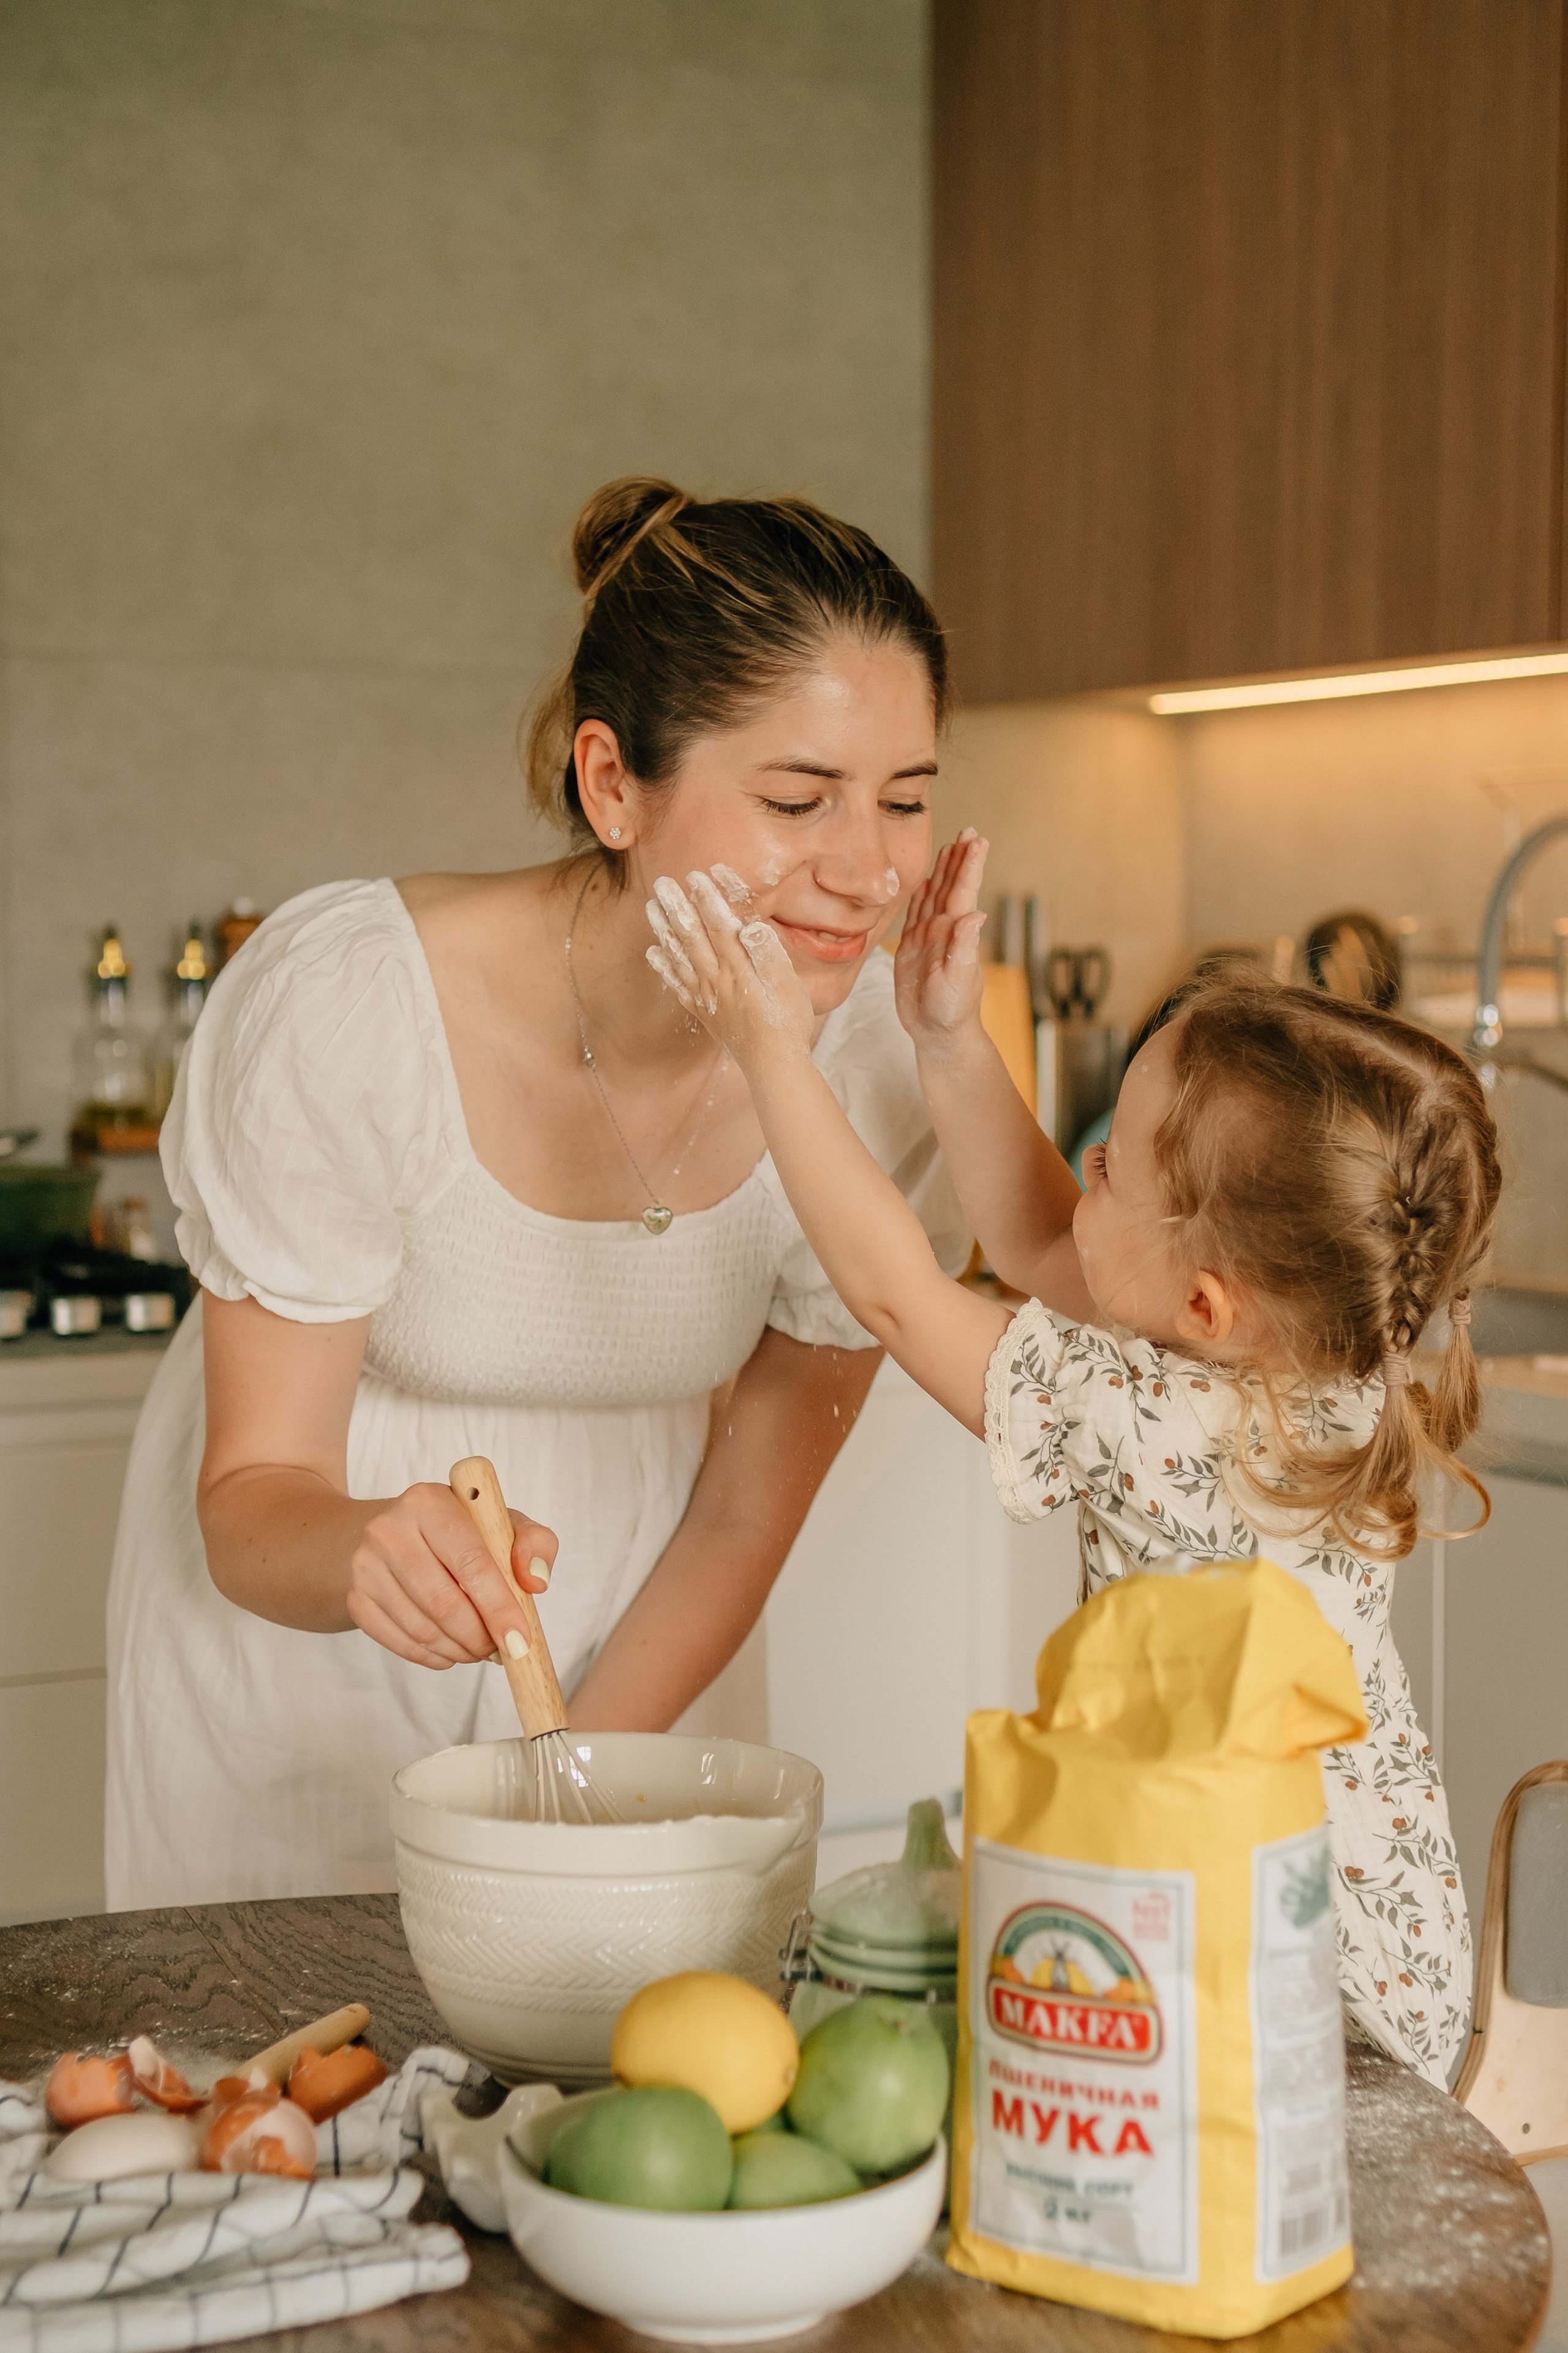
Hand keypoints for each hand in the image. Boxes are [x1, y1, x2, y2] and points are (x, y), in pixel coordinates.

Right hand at [346, 1482, 555, 1670]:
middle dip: (479, 1637)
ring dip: (459, 1650)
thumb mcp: (498, 1523)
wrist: (388, 1537)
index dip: (500, 1607)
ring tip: (477, 1649)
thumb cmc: (455, 1532)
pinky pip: (400, 1643)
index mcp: (429, 1502)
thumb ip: (533, 1543)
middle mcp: (389, 1529)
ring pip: (423, 1628)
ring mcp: (365, 1566)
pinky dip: (433, 1656)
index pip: (472, 1563)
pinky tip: (450, 1651)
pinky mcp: (356, 1599)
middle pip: (445, 1603)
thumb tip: (536, 1581)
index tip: (520, 1640)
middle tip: (500, 1649)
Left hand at [645, 870, 814, 1066]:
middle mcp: (717, 980)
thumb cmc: (787, 1023)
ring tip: (651, 907)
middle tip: (662, 883)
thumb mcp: (788, 986)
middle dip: (677, 906)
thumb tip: (750, 926)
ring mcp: (708, 997)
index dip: (708, 899)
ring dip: (664, 930)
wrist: (773, 1066)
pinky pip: (678, 986)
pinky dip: (664, 967)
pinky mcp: (705, 1013)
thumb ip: (768, 955)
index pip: (720, 926)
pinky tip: (653, 953)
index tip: (696, 875)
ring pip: (679, 957)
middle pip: (692, 937)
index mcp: (739, 969)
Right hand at [894, 830, 989, 1047]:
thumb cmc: (951, 1011)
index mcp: (955, 933)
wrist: (937, 1033)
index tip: (977, 839)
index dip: (969, 864)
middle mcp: (944, 930)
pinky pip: (914, 914)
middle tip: (968, 830)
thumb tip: (976, 915)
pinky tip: (923, 883)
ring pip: (934, 896)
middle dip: (959, 858)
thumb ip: (965, 948)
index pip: (963, 891)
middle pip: (950, 886)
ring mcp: (928, 938)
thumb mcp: (959, 980)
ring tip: (949, 846)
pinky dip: (919, 895)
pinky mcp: (912, 949)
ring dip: (941, 871)